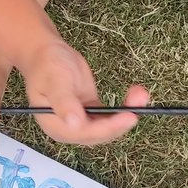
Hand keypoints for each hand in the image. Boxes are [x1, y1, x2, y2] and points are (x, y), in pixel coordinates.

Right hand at [19, 39, 141, 145]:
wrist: (46, 54)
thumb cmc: (46, 66)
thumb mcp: (54, 81)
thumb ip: (64, 102)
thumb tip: (74, 124)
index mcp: (56, 126)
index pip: (86, 134)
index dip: (109, 127)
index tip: (128, 116)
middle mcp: (69, 129)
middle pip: (101, 133)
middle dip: (122, 120)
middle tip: (140, 102)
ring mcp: (81, 120)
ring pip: (109, 125)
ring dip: (127, 113)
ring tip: (141, 95)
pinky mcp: (91, 111)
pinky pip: (110, 115)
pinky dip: (124, 107)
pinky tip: (135, 96)